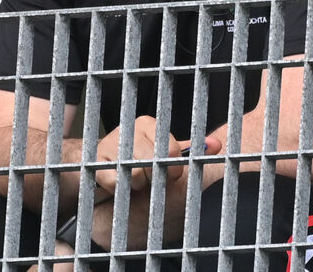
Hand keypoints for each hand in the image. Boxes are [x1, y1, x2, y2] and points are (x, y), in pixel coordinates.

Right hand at [91, 135, 222, 248]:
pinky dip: (122, 188)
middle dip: (155, 176)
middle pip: (154, 163)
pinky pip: (118, 182)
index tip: (167, 170)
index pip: (171, 149)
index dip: (173, 167)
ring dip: (138, 183)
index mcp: (147, 123)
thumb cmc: (137, 160)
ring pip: (137, 174)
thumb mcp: (163, 153)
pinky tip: (119, 181)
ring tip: (133, 177)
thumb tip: (216, 145)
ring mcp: (110, 144)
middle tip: (149, 176)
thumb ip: (188, 150)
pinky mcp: (96, 162)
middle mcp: (128, 129)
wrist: (100, 168)